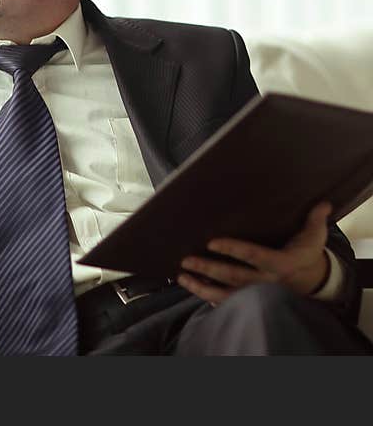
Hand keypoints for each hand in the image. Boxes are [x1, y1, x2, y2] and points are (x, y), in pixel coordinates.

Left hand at [177, 201, 331, 304]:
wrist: (311, 281)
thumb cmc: (306, 253)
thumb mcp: (314, 237)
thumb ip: (315, 219)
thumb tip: (323, 203)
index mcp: (280, 263)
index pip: (253, 256)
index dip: (232, 249)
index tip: (212, 242)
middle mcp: (266, 281)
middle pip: (233, 276)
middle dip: (208, 269)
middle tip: (187, 260)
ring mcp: (257, 294)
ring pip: (226, 294)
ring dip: (202, 287)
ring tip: (182, 276)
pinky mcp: (250, 302)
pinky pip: (227, 302)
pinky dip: (208, 297)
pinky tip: (193, 288)